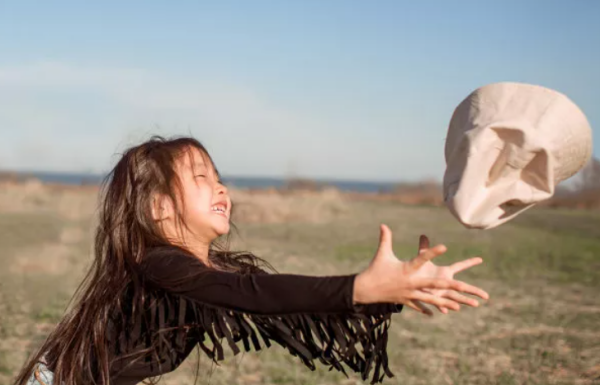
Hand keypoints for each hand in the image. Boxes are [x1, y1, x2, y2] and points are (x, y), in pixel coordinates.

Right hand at [353, 224, 488, 315]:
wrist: (366, 289)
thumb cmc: (376, 268)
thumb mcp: (382, 254)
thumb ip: (385, 239)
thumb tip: (383, 224)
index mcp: (406, 269)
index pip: (421, 259)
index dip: (432, 252)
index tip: (445, 246)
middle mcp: (410, 283)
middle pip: (433, 284)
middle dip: (448, 286)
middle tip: (462, 285)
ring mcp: (410, 294)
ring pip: (430, 299)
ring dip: (444, 302)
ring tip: (458, 306)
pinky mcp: (407, 300)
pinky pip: (420, 305)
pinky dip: (428, 308)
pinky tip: (439, 312)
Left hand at [412, 235, 483, 314]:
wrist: (409, 281)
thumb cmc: (417, 269)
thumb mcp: (421, 257)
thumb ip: (424, 247)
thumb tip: (423, 234)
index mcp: (445, 272)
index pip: (459, 266)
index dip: (469, 262)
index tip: (480, 259)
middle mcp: (446, 283)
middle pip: (463, 286)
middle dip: (474, 290)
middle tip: (486, 296)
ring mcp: (441, 291)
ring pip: (455, 297)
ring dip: (465, 300)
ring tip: (476, 304)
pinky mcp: (434, 298)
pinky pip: (440, 304)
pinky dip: (444, 307)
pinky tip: (448, 311)